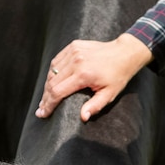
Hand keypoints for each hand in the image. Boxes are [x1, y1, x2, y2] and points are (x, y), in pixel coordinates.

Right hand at [35, 34, 152, 121]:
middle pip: (51, 82)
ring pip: (52, 71)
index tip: (42, 114)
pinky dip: (52, 73)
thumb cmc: (117, 76)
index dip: (48, 104)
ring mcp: (73, 51)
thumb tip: (82, 118)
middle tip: (41, 110)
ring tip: (45, 99)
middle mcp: (76, 61)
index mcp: (83, 75)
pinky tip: (51, 83)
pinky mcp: (73, 46)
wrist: (124, 53)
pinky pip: (57, 61)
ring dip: (47, 86)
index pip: (57, 91)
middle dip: (45, 98)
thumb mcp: (109, 95)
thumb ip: (94, 106)